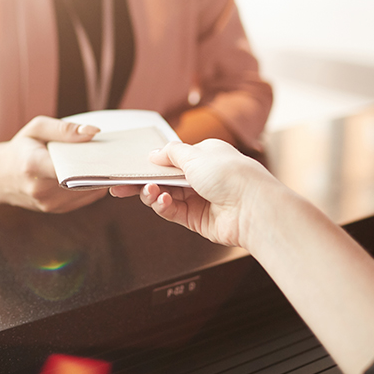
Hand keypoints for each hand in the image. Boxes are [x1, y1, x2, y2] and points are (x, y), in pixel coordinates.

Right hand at [0, 115, 107, 212]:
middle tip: (109, 152)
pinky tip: (89, 171)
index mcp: (33, 166)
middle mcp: (40, 190)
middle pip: (83, 179)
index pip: (69, 167)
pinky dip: (92, 184)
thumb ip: (64, 129)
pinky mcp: (57, 210)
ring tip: (99, 159)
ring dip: (97, 176)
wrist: (0, 177)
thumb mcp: (36, 128)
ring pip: (88, 190)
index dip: (91, 160)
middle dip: (98, 166)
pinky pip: (86, 197)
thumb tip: (93, 132)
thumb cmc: (21, 148)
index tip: (106, 151)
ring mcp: (49, 204)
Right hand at [110, 139, 282, 248]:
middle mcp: (202, 177)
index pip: (171, 158)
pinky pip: (172, 212)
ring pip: (165, 196)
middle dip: (142, 182)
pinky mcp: (197, 220)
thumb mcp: (196, 154)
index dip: (150, 163)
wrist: (254, 208)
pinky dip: (162, 206)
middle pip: (164, 179)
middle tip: (119, 186)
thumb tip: (154, 154)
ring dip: (153, 194)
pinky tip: (160, 201)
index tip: (129, 167)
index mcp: (205, 156)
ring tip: (149, 192)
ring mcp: (199, 199)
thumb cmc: (231, 175)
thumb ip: (171, 153)